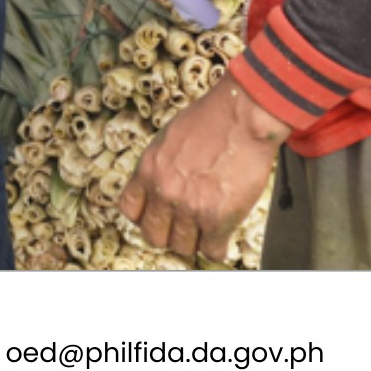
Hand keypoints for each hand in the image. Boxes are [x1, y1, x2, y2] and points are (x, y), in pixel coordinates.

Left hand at [120, 77, 288, 260]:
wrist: (240, 119)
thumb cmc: (209, 121)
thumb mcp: (167, 139)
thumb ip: (160, 167)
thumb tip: (158, 186)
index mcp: (148, 169)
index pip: (130, 210)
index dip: (144, 216)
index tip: (156, 216)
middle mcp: (163, 192)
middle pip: (154, 235)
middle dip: (167, 233)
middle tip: (182, 227)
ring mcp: (189, 208)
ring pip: (182, 247)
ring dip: (193, 241)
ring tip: (204, 230)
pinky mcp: (217, 219)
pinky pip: (212, 251)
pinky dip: (217, 247)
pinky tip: (221, 236)